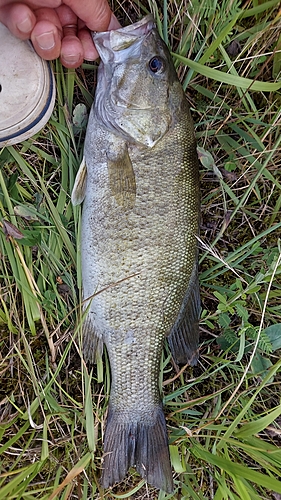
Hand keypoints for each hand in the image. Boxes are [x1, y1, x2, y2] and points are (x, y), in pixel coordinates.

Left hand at [0, 0, 119, 67]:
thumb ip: (98, 11)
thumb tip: (113, 31)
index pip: (93, 25)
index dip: (94, 42)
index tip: (93, 51)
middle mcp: (56, 2)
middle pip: (71, 40)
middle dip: (71, 49)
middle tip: (70, 48)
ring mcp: (34, 10)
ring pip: (47, 43)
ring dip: (47, 41)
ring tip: (42, 27)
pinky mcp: (10, 14)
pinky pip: (21, 32)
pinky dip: (22, 28)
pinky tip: (22, 14)